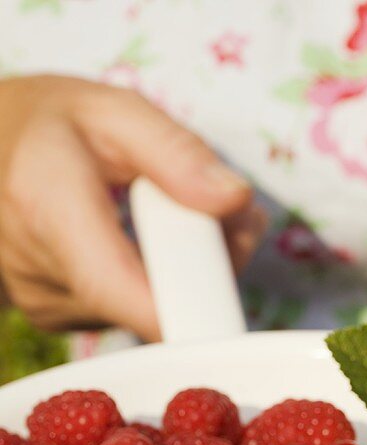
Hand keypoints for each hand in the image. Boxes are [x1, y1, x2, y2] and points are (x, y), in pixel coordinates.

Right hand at [0, 75, 265, 340]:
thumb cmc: (49, 124)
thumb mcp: (112, 110)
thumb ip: (176, 152)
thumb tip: (234, 200)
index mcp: (45, 204)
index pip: (118, 287)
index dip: (182, 309)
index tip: (228, 304)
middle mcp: (38, 268)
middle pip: (151, 305)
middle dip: (207, 272)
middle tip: (228, 219)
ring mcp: (47, 303)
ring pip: (148, 312)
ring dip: (186, 275)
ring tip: (172, 219)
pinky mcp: (58, 319)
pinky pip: (131, 313)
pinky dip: (156, 284)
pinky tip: (143, 244)